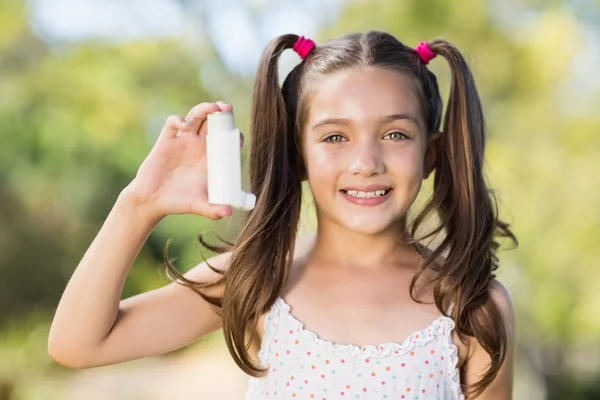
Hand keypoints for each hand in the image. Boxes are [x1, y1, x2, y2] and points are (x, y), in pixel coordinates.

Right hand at [124, 101, 243, 219]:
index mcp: (210, 158)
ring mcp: (182, 141)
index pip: (225, 140)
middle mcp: (198, 146)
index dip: (233, 135)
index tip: (237, 138)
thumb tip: (228, 213)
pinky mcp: (166, 140)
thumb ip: (213, 210)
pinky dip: (178, 121)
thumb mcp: (199, 205)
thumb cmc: (179, 202)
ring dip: (204, 109)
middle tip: (228, 109)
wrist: (153, 202)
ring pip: (195, 117)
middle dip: (221, 113)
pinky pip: (173, 124)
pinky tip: (183, 126)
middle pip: (212, 122)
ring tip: (214, 107)